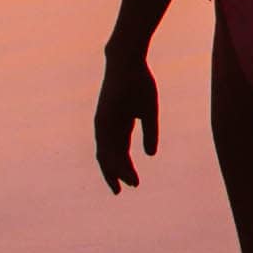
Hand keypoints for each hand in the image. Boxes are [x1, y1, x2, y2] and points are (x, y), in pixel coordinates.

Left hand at [94, 47, 158, 190]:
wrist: (128, 62)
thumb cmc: (139, 83)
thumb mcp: (149, 112)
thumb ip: (149, 133)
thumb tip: (150, 154)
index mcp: (119, 125)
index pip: (118, 152)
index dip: (125, 168)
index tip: (133, 183)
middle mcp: (108, 127)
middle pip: (109, 157)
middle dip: (115, 174)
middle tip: (121, 191)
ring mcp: (104, 123)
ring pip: (107, 154)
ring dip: (116, 170)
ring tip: (125, 185)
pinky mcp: (103, 118)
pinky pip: (107, 143)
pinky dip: (114, 158)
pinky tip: (121, 169)